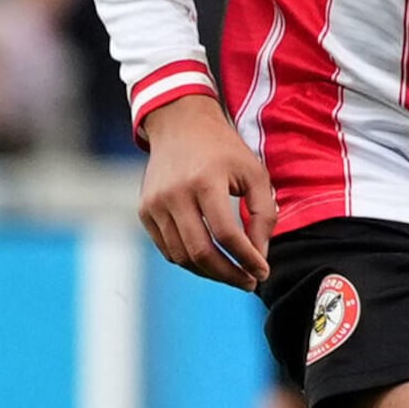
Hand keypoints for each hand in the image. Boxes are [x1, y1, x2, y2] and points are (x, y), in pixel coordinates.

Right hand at [138, 94, 273, 288]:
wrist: (180, 125)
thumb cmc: (223, 150)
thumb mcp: (254, 173)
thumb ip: (263, 214)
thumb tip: (258, 256)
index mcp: (205, 180)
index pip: (226, 234)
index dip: (247, 259)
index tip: (262, 272)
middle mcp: (175, 194)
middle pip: (201, 252)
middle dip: (228, 274)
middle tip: (248, 282)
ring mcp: (155, 204)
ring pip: (182, 256)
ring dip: (210, 272)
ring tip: (232, 273)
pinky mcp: (145, 211)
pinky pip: (168, 249)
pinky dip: (190, 261)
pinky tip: (210, 260)